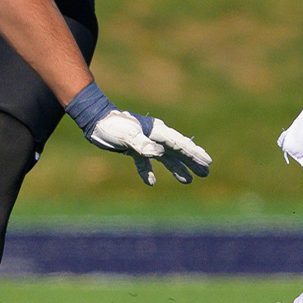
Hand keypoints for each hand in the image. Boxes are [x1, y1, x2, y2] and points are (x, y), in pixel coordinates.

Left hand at [84, 109, 212, 185]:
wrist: (95, 120)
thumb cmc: (112, 126)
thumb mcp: (127, 136)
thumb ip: (143, 145)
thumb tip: (160, 154)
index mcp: (157, 132)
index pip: (180, 145)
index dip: (194, 154)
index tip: (207, 162)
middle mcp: (155, 137)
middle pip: (178, 151)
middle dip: (192, 162)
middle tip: (206, 172)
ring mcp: (145, 142)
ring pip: (165, 158)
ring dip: (177, 169)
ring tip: (188, 180)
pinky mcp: (133, 148)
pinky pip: (145, 162)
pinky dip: (148, 171)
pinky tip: (151, 182)